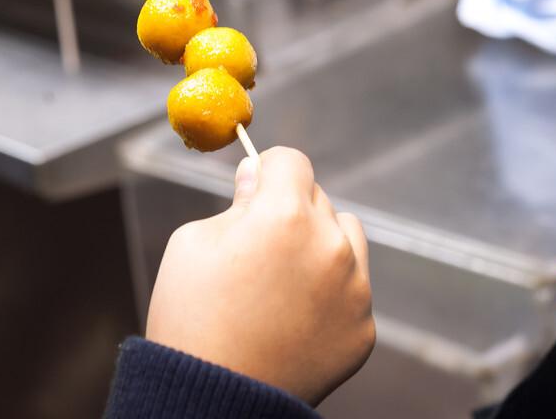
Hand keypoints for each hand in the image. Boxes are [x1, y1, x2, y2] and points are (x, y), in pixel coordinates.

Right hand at [145, 146, 374, 405]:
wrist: (214, 400)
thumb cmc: (192, 318)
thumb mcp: (193, 243)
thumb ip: (236, 202)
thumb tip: (256, 174)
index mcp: (284, 215)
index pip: (291, 161)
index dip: (268, 171)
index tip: (255, 187)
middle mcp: (330, 245)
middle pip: (318, 198)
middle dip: (290, 210)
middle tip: (259, 246)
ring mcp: (354, 289)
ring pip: (346, 236)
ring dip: (320, 243)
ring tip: (281, 280)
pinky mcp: (363, 328)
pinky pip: (352, 288)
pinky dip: (329, 293)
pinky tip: (293, 318)